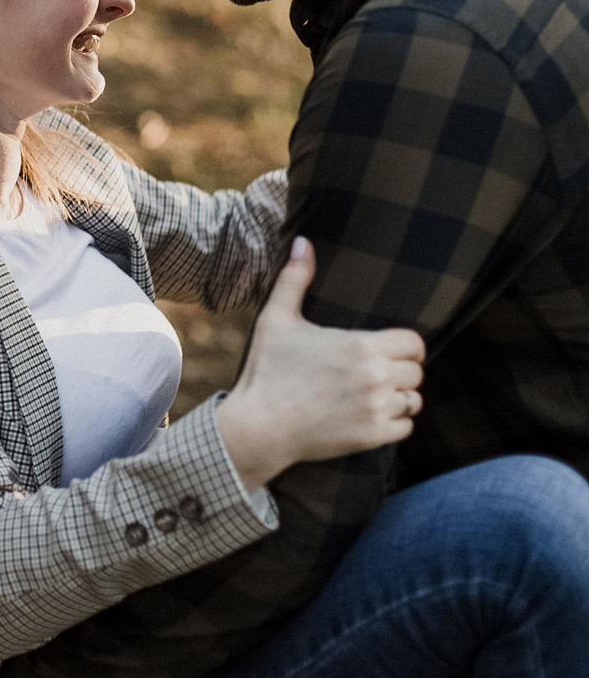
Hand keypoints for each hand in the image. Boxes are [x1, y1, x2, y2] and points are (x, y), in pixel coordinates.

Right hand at [215, 237, 424, 492]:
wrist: (259, 427)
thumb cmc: (267, 370)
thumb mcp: (276, 319)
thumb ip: (295, 279)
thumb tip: (302, 241)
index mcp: (360, 345)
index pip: (414, 343)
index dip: (404, 345)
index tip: (386, 349)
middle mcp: (375, 376)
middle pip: (417, 372)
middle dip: (400, 371)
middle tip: (375, 372)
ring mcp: (376, 409)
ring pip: (413, 400)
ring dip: (398, 397)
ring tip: (374, 394)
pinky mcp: (372, 436)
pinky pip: (406, 427)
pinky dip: (394, 423)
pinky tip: (370, 415)